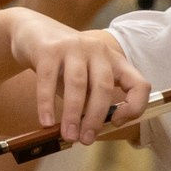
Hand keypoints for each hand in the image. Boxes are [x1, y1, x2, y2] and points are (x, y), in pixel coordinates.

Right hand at [5, 7, 150, 143]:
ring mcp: (72, 47)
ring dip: (73, 114)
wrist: (31, 31)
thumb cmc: (62, 62)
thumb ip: (89, 97)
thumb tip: (89, 131)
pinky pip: (47, 80)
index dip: (134, 106)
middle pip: (103, 87)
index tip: (115, 123)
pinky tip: (45, 121)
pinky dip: (47, 104)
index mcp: (114, 60)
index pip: (138, 84)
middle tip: (86, 140)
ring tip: (68, 135)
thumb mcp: (84, 76)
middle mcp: (97, 50)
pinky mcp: (47, 49)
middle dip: (95, 118)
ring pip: (77, 85)